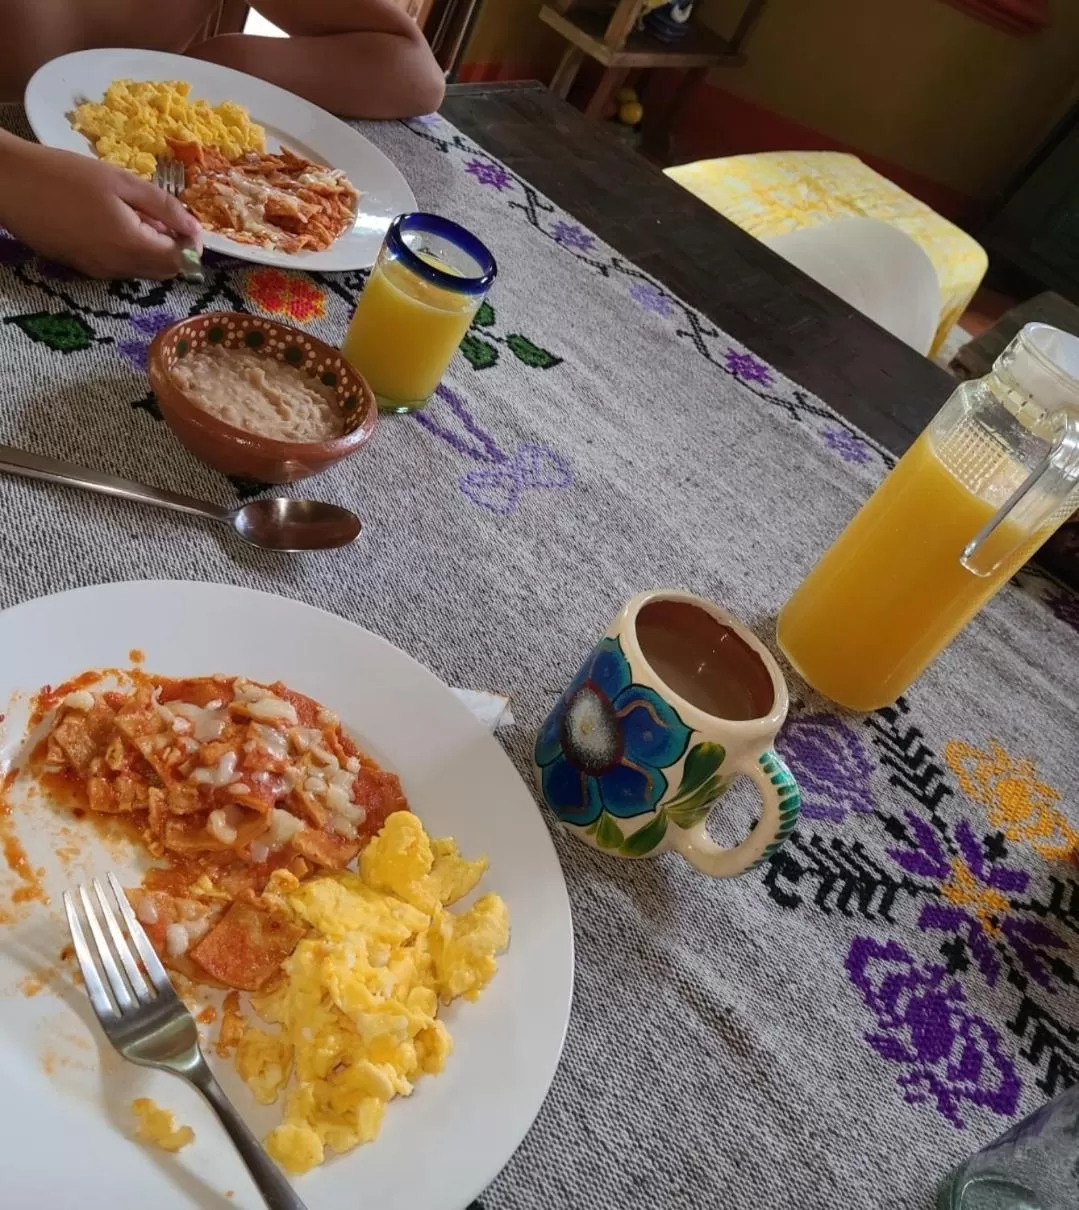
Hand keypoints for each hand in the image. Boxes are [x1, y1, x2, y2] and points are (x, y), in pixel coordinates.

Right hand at [0, 138, 202, 279]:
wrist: (10, 183)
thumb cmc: (64, 175)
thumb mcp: (120, 181)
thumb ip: (162, 206)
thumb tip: (195, 228)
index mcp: (130, 246)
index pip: (179, 262)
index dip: (190, 245)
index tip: (185, 222)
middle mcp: (117, 268)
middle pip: (163, 271)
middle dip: (172, 248)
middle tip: (158, 214)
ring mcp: (98, 272)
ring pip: (141, 270)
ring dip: (149, 249)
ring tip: (130, 213)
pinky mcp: (82, 269)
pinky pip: (119, 267)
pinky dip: (127, 251)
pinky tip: (110, 222)